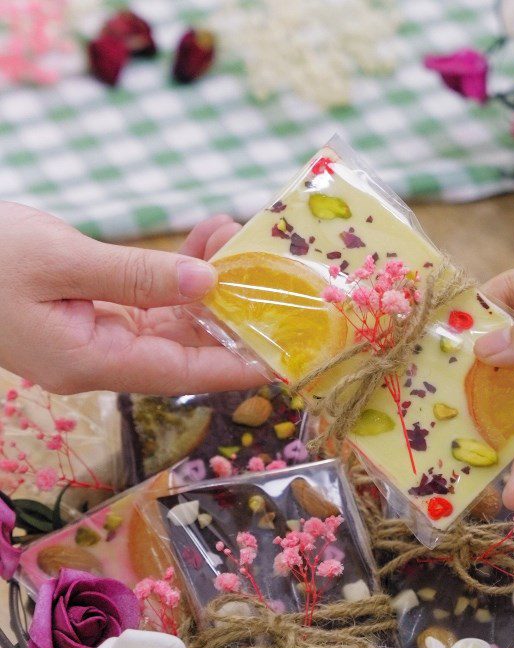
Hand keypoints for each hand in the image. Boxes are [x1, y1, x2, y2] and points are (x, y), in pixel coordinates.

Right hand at [0, 203, 263, 394]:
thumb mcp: (59, 260)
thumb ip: (138, 276)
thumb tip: (209, 284)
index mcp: (89, 362)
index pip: (183, 372)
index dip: (238, 365)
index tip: (286, 357)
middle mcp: (99, 360)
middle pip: (185, 348)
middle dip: (230, 312)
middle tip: (267, 271)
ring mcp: (95, 338)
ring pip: (172, 322)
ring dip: (207, 286)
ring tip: (234, 240)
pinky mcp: (91, 314)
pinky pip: (149, 302)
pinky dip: (177, 276)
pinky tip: (202, 243)